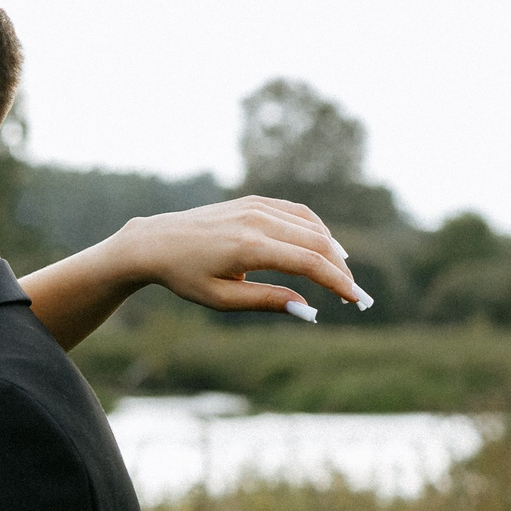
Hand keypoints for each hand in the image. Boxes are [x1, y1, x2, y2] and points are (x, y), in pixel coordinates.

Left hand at [111, 197, 371, 318]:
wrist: (155, 242)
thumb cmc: (184, 276)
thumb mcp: (221, 298)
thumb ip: (266, 301)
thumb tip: (308, 310)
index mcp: (249, 248)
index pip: (309, 263)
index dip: (337, 283)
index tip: (355, 300)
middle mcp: (257, 221)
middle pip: (317, 242)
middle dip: (341, 270)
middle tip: (354, 294)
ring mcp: (256, 206)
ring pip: (311, 225)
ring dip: (332, 249)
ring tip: (341, 275)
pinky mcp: (253, 201)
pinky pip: (296, 212)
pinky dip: (315, 229)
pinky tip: (322, 247)